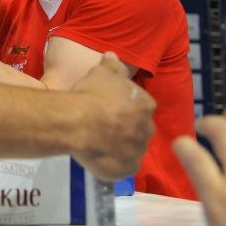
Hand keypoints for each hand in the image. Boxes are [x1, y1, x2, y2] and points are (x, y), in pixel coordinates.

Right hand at [70, 52, 155, 180]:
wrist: (78, 123)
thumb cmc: (92, 94)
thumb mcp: (100, 73)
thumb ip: (111, 65)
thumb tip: (113, 55)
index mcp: (146, 105)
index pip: (140, 106)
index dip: (124, 107)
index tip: (109, 107)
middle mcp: (147, 129)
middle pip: (138, 128)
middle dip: (125, 128)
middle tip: (104, 125)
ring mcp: (138, 151)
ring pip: (130, 148)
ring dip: (119, 146)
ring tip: (98, 141)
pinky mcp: (126, 170)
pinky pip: (121, 166)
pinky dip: (112, 162)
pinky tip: (97, 156)